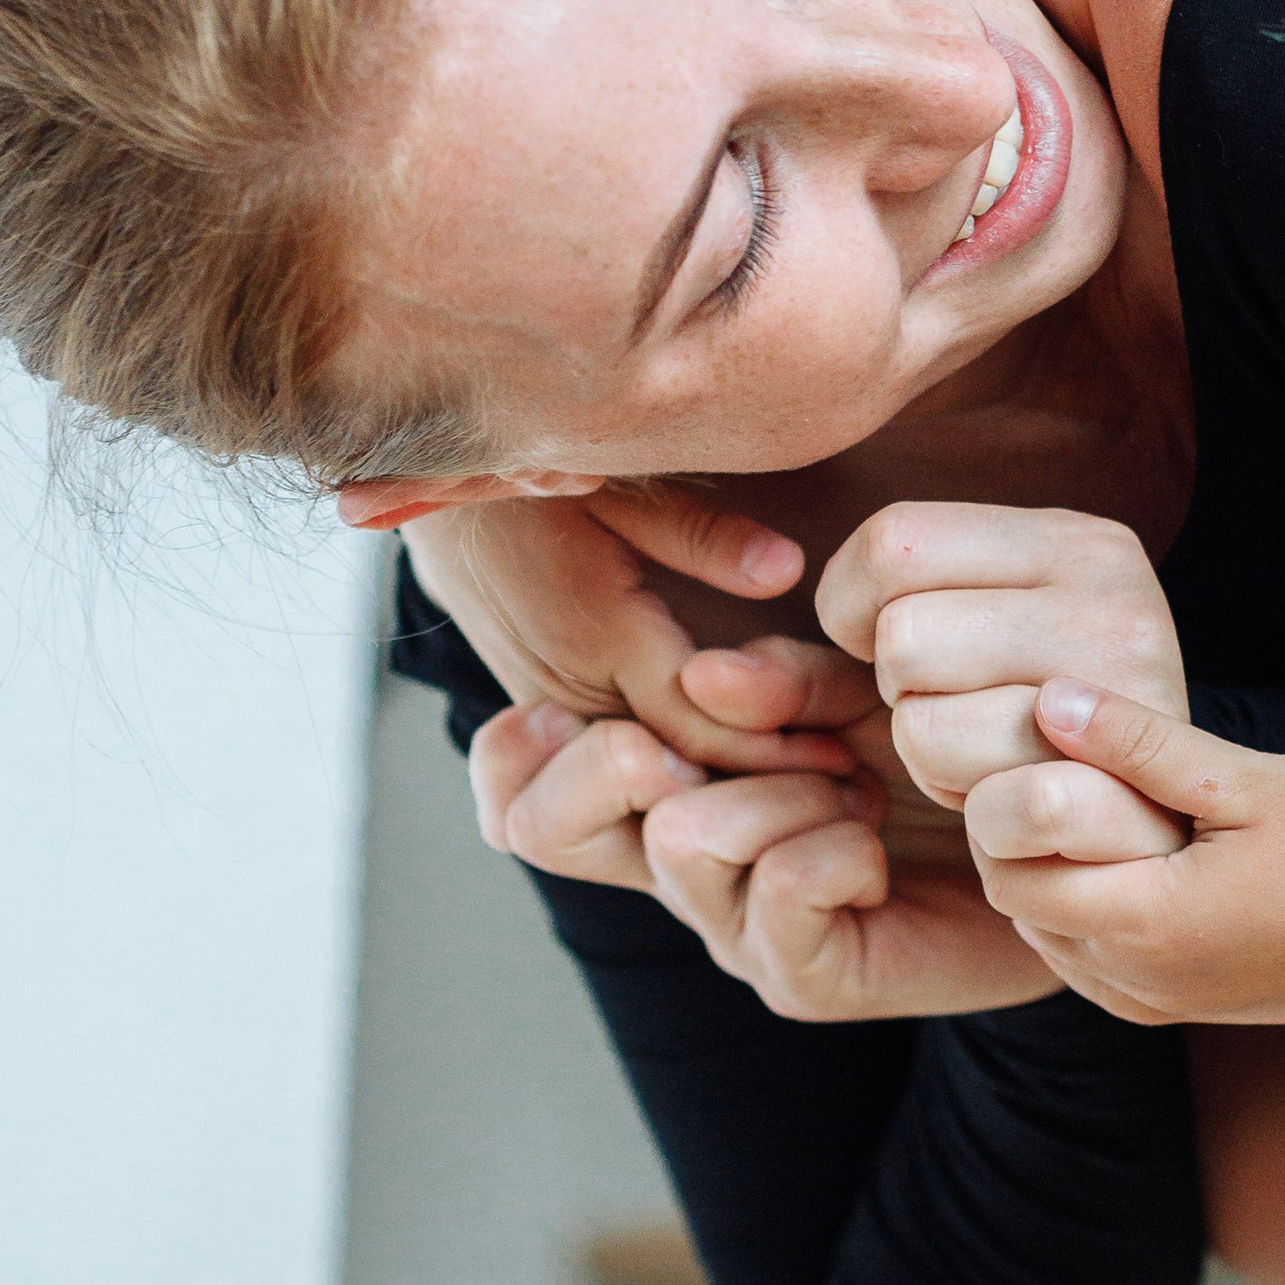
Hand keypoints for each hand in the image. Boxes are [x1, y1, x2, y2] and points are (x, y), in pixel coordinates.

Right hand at [374, 483, 839, 773]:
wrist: (429, 500)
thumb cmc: (538, 477)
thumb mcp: (620, 482)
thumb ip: (702, 533)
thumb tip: (785, 571)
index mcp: (593, 630)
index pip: (694, 718)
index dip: (771, 749)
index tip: (847, 764)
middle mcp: (571, 687)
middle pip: (677, 770)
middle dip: (764, 793)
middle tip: (856, 807)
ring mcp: (556, 709)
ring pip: (650, 778)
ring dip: (731, 793)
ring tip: (826, 804)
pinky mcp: (551, 712)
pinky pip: (623, 760)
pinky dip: (687, 775)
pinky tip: (757, 780)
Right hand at [468, 674, 1053, 1020]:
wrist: (1053, 849)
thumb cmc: (941, 753)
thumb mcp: (855, 683)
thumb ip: (778, 676)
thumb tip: (706, 677)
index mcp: (667, 787)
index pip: (519, 791)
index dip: (512, 751)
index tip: (570, 702)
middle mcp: (677, 868)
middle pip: (545, 827)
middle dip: (607, 760)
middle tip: (686, 740)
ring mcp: (732, 930)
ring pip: (682, 839)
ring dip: (772, 790)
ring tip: (847, 787)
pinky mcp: (802, 976)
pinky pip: (779, 891)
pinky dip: (831, 846)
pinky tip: (873, 843)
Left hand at [814, 502, 1190, 814]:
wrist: (1136, 844)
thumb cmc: (1006, 741)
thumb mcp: (916, 674)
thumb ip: (807, 669)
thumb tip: (701, 681)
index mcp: (1075, 541)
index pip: (894, 539)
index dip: (854, 610)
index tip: (893, 649)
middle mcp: (1119, 597)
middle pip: (902, 635)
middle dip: (897, 693)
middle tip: (953, 710)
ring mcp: (1131, 691)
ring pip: (926, 722)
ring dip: (931, 759)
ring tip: (985, 756)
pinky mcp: (1127, 784)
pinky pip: (975, 798)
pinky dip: (969, 811)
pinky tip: (1010, 800)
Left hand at [964, 680, 1284, 1025]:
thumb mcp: (1239, 778)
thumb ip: (1139, 742)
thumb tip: (1048, 698)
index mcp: (1147, 924)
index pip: (1012, 874)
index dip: (1009, 813)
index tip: (1045, 757)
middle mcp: (1139, 981)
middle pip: (1022, 909)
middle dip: (1026, 845)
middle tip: (1069, 778)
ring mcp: (1159, 1004)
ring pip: (1052, 942)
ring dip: (1056, 884)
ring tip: (1100, 817)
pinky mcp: (1181, 1011)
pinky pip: (1093, 970)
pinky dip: (1087, 921)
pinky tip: (1128, 867)